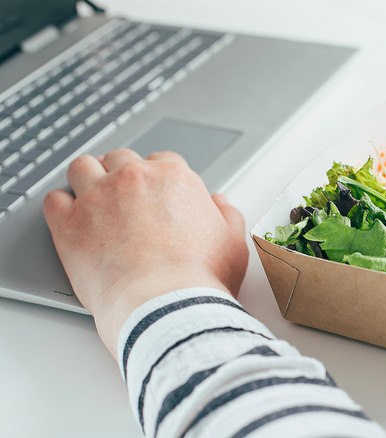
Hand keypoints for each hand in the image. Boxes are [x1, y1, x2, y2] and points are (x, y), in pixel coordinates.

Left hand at [43, 149, 248, 358]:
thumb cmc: (201, 278)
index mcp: (174, 178)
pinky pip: (54, 199)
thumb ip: (228, 216)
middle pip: (120, 158)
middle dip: (120, 173)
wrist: (166, 305)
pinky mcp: (68, 223)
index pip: (161, 159)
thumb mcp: (233, 244)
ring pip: (82, 167)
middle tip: (122, 197)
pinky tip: (69, 219)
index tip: (154, 193)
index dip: (157, 177)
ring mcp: (98, 197)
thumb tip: (219, 203)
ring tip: (90, 200)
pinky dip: (60, 206)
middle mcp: (134, 178)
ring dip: (86, 179)